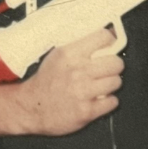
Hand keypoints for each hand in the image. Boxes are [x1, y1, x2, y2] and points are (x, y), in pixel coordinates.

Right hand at [0, 28, 122, 137]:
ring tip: (100, 85)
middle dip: (113, 65)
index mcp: (69, 53)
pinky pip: (112, 102)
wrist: (31, 107)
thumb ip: (78, 46)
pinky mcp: (87, 111)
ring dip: (111, 84)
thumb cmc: (45, 82)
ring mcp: (83, 92)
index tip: (111, 45)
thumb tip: (102, 37)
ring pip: (116, 82)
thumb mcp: (57, 55)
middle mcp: (78, 71)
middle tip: (106, 68)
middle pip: (116, 62)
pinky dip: (108, 101)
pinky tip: (97, 99)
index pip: (103, 37)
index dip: (111, 40)